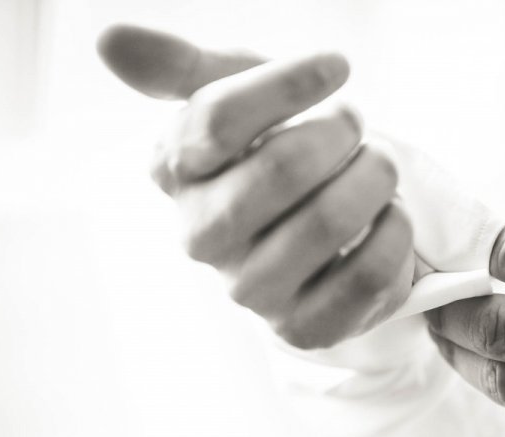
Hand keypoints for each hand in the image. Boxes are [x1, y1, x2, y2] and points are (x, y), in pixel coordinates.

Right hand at [97, 25, 412, 348]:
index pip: (218, 119)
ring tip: (379, 167)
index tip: (337, 66)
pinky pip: (365, 276)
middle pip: (281, 169)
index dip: (288, 83)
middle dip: (338, 134)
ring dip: (374, 179)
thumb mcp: (236, 98)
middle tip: (356, 124)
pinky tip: (391, 214)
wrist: (322, 232)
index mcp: (176, 173)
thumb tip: (110, 40)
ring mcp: (252, 291)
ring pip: (328, 222)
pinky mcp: (304, 328)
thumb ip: (182, 69)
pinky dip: (394, 232)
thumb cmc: (277, 151)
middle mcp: (203, 237)